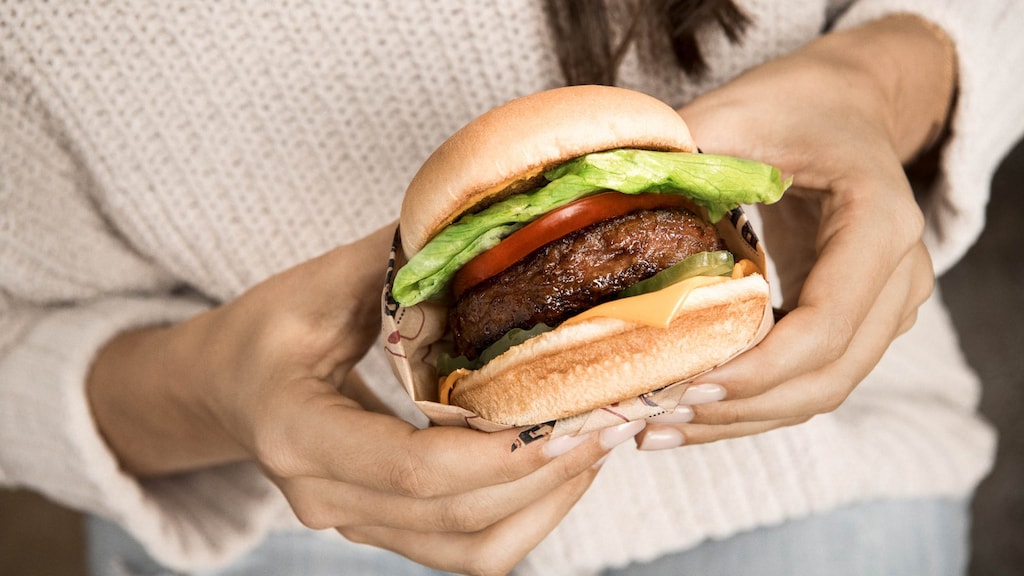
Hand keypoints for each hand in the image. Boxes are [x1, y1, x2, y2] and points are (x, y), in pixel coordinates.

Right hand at [88, 223, 642, 574]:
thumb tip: (484, 230)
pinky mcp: (382, 529)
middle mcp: (324, 497)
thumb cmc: (265, 332)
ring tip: (598, 443)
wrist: (226, 388)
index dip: (499, 453)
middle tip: (611, 419)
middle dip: (547, 473)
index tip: (569, 416)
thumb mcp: (317, 284)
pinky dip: (524, 518)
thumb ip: (396, 263)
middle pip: (457, 514)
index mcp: (298, 433)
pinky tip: (559, 468)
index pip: (413, 467)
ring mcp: (354, 524)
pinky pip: (466, 550)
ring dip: (547, 502)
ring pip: (472, 547)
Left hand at [638, 15, 948, 448]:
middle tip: (654, 420)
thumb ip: (682, 157)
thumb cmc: (796, 103)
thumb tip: (601, 205)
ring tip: (658, 428)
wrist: (850, 105)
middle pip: (828, 375)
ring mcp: (890, 304)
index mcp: (880, 221)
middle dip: (740, 410)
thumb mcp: (739, 113)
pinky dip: (755, 402)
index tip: (683, 385)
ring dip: (742, 420)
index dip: (756, 370)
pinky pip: (814, 378)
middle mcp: (900, 273)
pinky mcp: (862, 320)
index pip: (825, 325)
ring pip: (822, 391)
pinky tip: (690, 410)